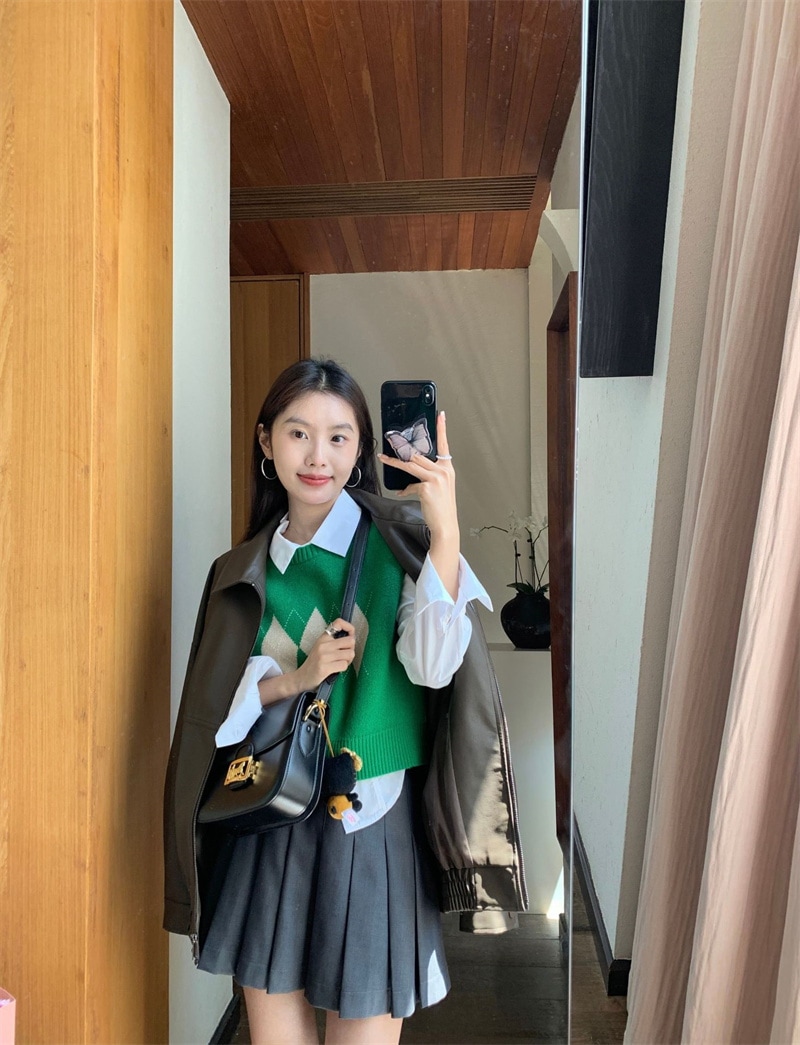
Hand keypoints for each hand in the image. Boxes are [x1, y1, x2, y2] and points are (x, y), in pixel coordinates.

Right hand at [292, 619, 355, 691]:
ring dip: (348, 660)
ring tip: (340, 663)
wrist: (301, 677)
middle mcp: (323, 644)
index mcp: (323, 637)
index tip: (350, 636)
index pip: (339, 622)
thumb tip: (352, 638)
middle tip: (345, 656)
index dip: (350, 628)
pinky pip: (344, 665)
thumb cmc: (315, 663)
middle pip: (350, 641)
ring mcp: (323, 656)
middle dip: (351, 649)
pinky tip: (335, 670)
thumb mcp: (322, 647)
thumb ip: (335, 641)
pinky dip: (343, 668)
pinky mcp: (325, 668)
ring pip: (350, 654)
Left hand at [378, 411, 459, 598]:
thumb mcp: (436, 489)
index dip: (442, 429)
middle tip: (392, 440)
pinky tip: (401, 493)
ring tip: (383, 457)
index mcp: (448, 469)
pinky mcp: (428, 486)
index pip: (444, 445)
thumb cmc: (441, 509)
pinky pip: (410, 483)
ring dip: (395, 462)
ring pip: (411, 464)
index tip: (440, 415)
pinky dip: (404, 489)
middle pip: (419, 455)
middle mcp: (444, 470)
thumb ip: (424, 479)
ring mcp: (436, 477)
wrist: (445, 525)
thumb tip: (406, 481)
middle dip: (403, 450)